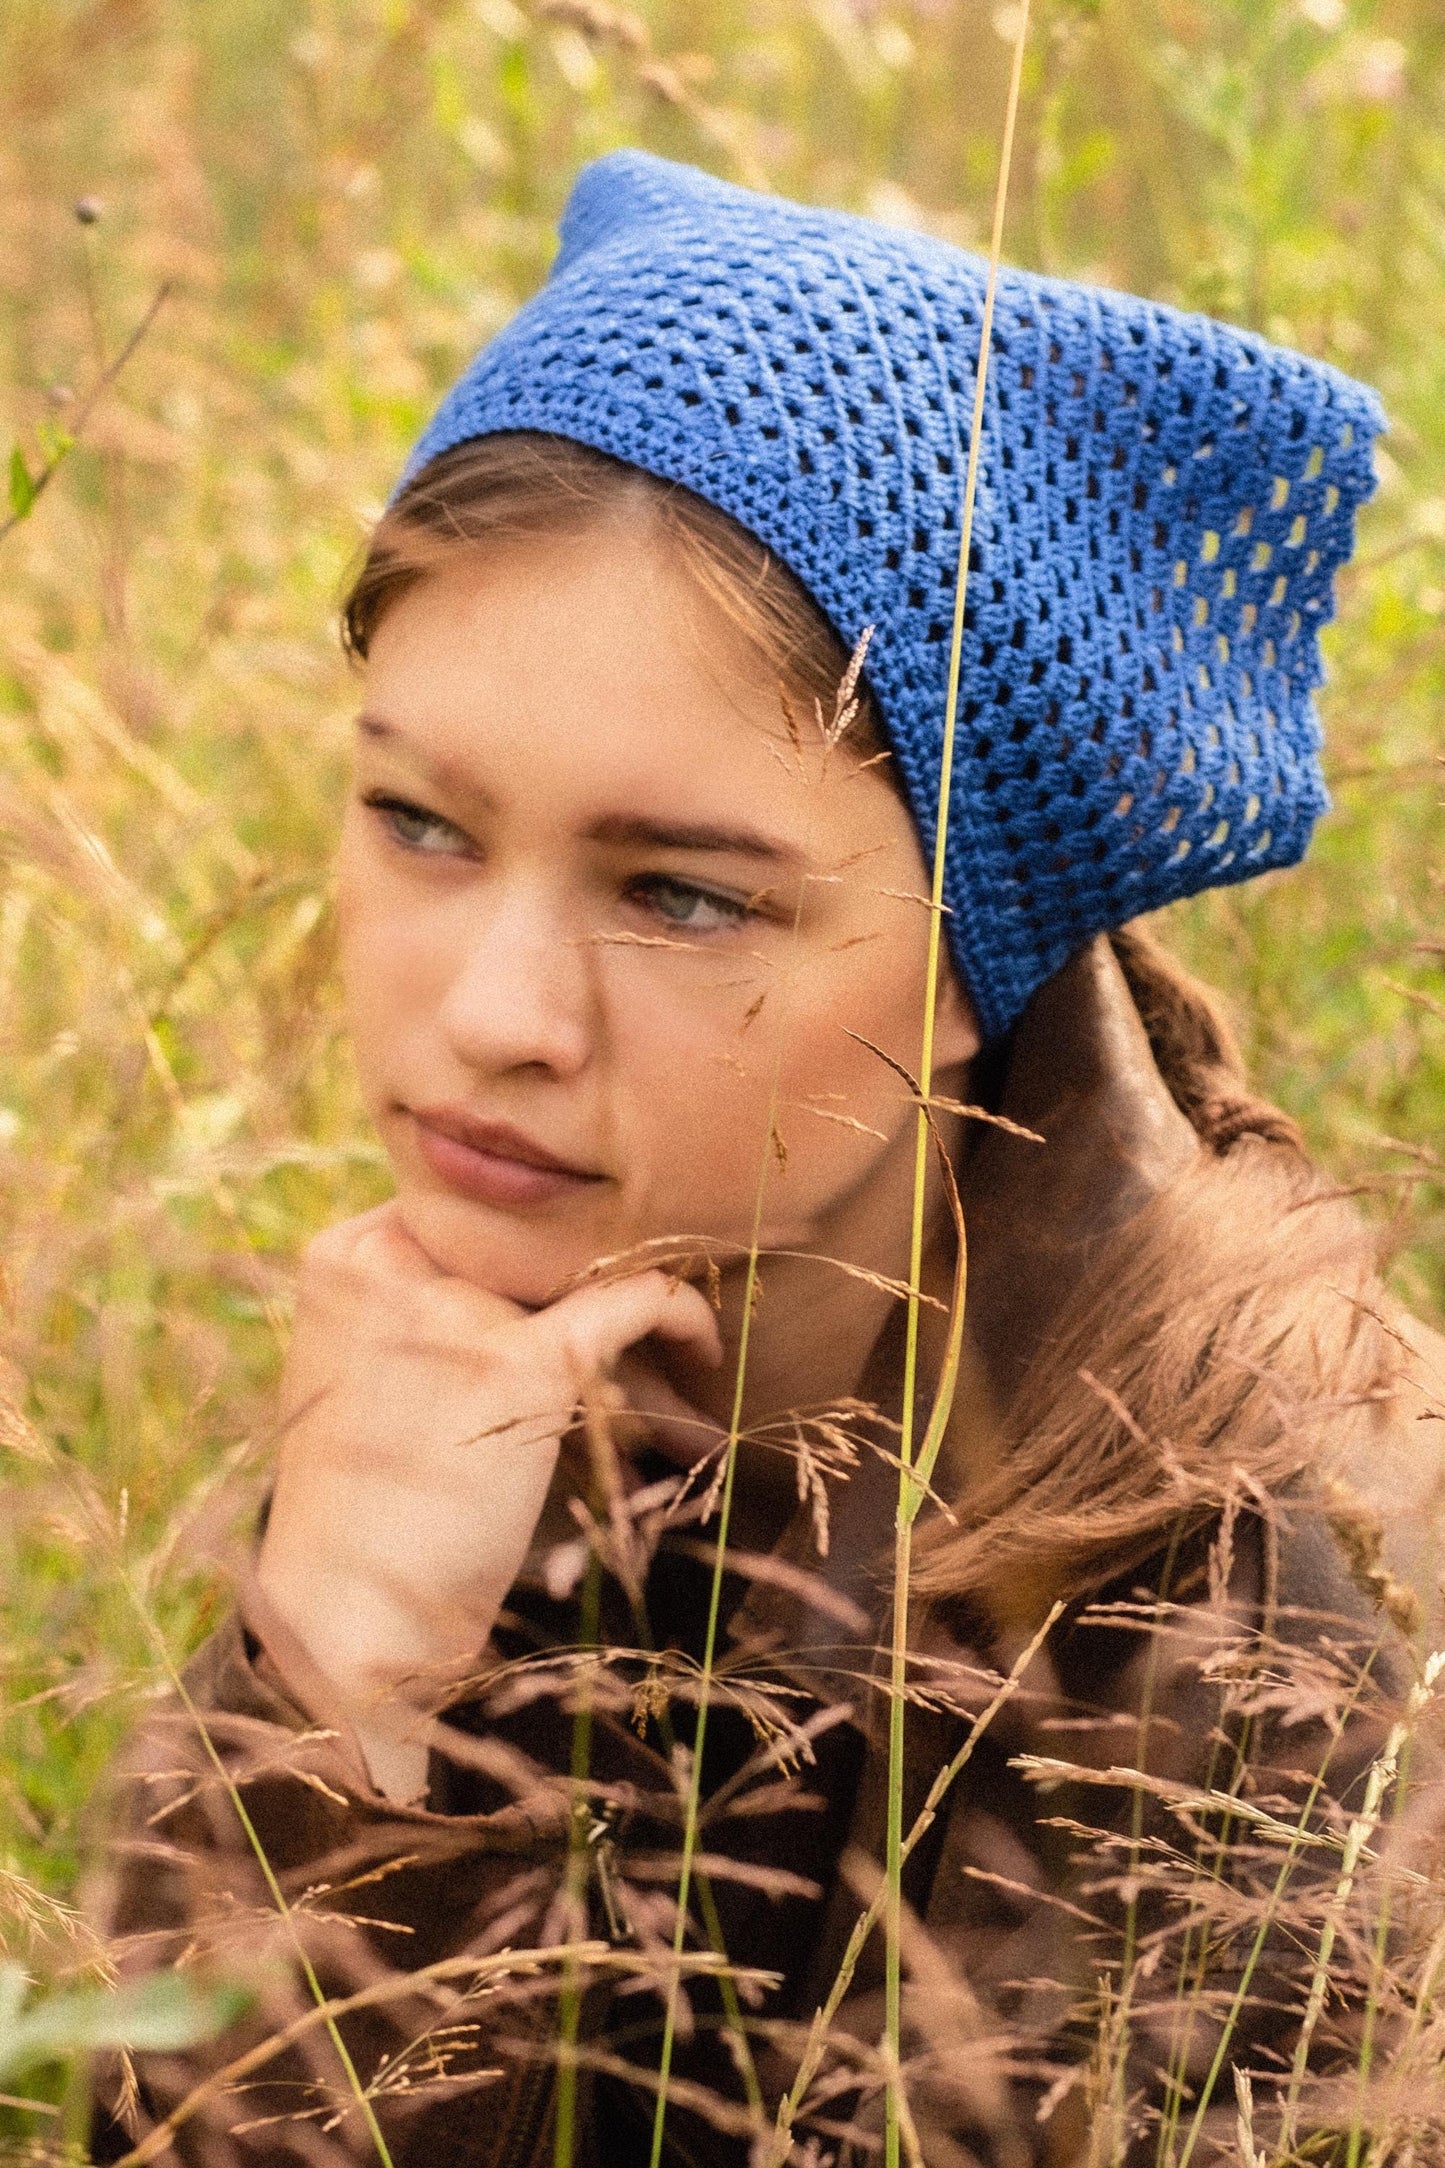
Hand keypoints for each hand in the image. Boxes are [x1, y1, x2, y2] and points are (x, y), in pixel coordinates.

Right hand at [255, 1201, 721, 1796]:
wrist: (347, 1616)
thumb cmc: (359, 1507)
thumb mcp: (359, 1374)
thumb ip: (422, 1304)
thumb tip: (536, 1268)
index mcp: (343, 1255)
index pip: (464, 1212)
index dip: (527, 1249)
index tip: (573, 1282)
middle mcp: (394, 1260)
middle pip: (530, 1246)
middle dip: (584, 1291)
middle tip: (639, 1338)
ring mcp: (460, 1305)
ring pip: (585, 1281)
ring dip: (638, 1333)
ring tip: (683, 1377)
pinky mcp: (525, 1360)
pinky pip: (636, 1301)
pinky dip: (682, 1315)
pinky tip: (707, 1348)